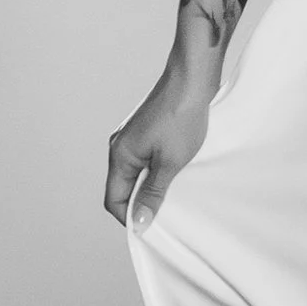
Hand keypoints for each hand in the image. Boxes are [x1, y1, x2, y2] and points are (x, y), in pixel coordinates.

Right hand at [105, 53, 219, 227]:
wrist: (193, 77)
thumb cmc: (182, 117)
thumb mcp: (171, 162)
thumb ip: (153, 192)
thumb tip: (139, 222)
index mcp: (119, 156)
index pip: (113, 200)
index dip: (130, 217)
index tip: (152, 227)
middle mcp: (119, 147)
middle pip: (123, 188)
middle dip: (142, 203)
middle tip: (168, 214)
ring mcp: (133, 137)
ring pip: (136, 173)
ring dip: (152, 186)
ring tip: (176, 193)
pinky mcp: (147, 130)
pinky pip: (146, 160)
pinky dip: (158, 170)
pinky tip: (178, 172)